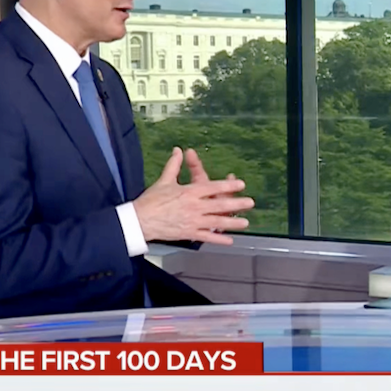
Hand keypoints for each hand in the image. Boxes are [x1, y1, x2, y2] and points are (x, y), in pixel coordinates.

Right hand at [133, 147, 254, 244]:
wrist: (139, 221)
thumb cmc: (151, 200)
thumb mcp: (164, 180)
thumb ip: (174, 165)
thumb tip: (178, 150)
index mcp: (189, 192)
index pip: (212, 187)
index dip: (227, 185)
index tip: (240, 184)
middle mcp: (194, 206)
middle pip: (219, 204)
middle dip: (237, 204)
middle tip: (250, 203)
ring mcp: (193, 221)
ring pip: (217, 222)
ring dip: (232, 222)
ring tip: (245, 223)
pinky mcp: (189, 234)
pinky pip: (207, 237)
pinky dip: (219, 239)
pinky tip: (230, 240)